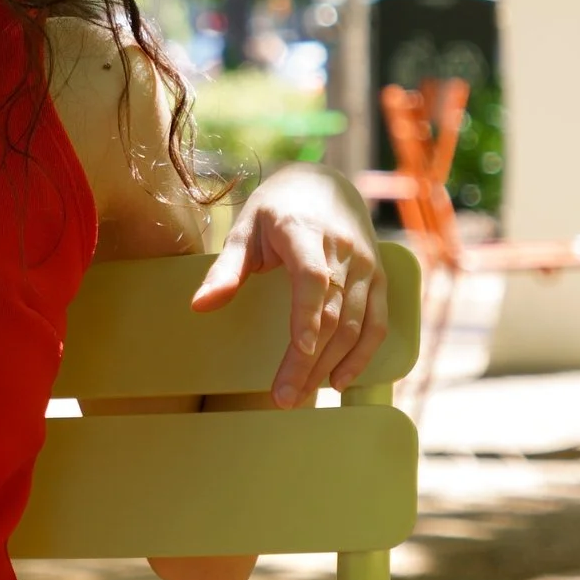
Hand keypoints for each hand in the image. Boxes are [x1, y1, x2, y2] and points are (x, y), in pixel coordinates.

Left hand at [190, 165, 387, 405]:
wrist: (327, 182)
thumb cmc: (277, 208)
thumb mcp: (244, 228)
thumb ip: (226, 269)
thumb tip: (199, 307)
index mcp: (305, 232)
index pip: (313, 280)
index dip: (308, 318)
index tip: (297, 353)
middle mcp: (343, 250)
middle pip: (332, 313)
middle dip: (308, 360)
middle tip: (284, 398)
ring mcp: (366, 266)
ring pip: (355, 325)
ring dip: (331, 365)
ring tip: (303, 395)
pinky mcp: (379, 278)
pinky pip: (376, 323)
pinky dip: (362, 355)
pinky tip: (340, 381)